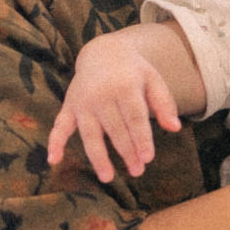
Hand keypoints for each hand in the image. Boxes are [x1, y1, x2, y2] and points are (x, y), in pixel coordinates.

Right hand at [48, 31, 183, 181]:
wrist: (102, 52)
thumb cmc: (133, 71)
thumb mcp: (153, 79)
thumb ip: (164, 103)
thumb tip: (175, 128)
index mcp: (124, 86)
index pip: (134, 117)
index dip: (140, 138)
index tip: (147, 158)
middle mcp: (101, 95)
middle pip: (115, 129)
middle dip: (126, 152)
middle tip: (137, 171)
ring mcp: (83, 102)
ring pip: (90, 134)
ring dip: (98, 157)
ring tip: (107, 178)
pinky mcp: (69, 107)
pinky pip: (60, 126)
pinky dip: (55, 142)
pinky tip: (54, 160)